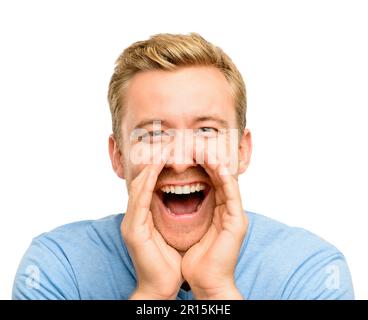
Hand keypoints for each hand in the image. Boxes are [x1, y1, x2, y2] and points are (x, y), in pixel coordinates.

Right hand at [121, 145, 182, 299]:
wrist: (160, 287)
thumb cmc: (167, 263)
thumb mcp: (169, 233)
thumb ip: (167, 216)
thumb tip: (178, 200)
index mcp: (142, 218)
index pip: (147, 186)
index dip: (156, 168)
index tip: (169, 153)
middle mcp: (134, 217)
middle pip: (140, 181)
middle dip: (152, 162)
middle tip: (165, 145)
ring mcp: (131, 223)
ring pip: (138, 186)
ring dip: (149, 167)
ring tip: (161, 150)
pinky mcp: (134, 230)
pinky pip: (140, 200)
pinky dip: (147, 182)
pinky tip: (156, 169)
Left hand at [182, 148, 247, 298]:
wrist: (206, 283)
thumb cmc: (194, 260)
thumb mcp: (187, 230)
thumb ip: (185, 213)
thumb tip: (170, 198)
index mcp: (216, 212)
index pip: (209, 182)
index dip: (199, 165)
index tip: (186, 152)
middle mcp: (227, 211)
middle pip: (219, 178)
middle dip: (208, 159)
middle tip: (195, 143)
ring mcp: (234, 215)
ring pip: (227, 181)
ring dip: (217, 163)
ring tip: (205, 148)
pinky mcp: (237, 222)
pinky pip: (232, 194)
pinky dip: (226, 178)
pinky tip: (217, 165)